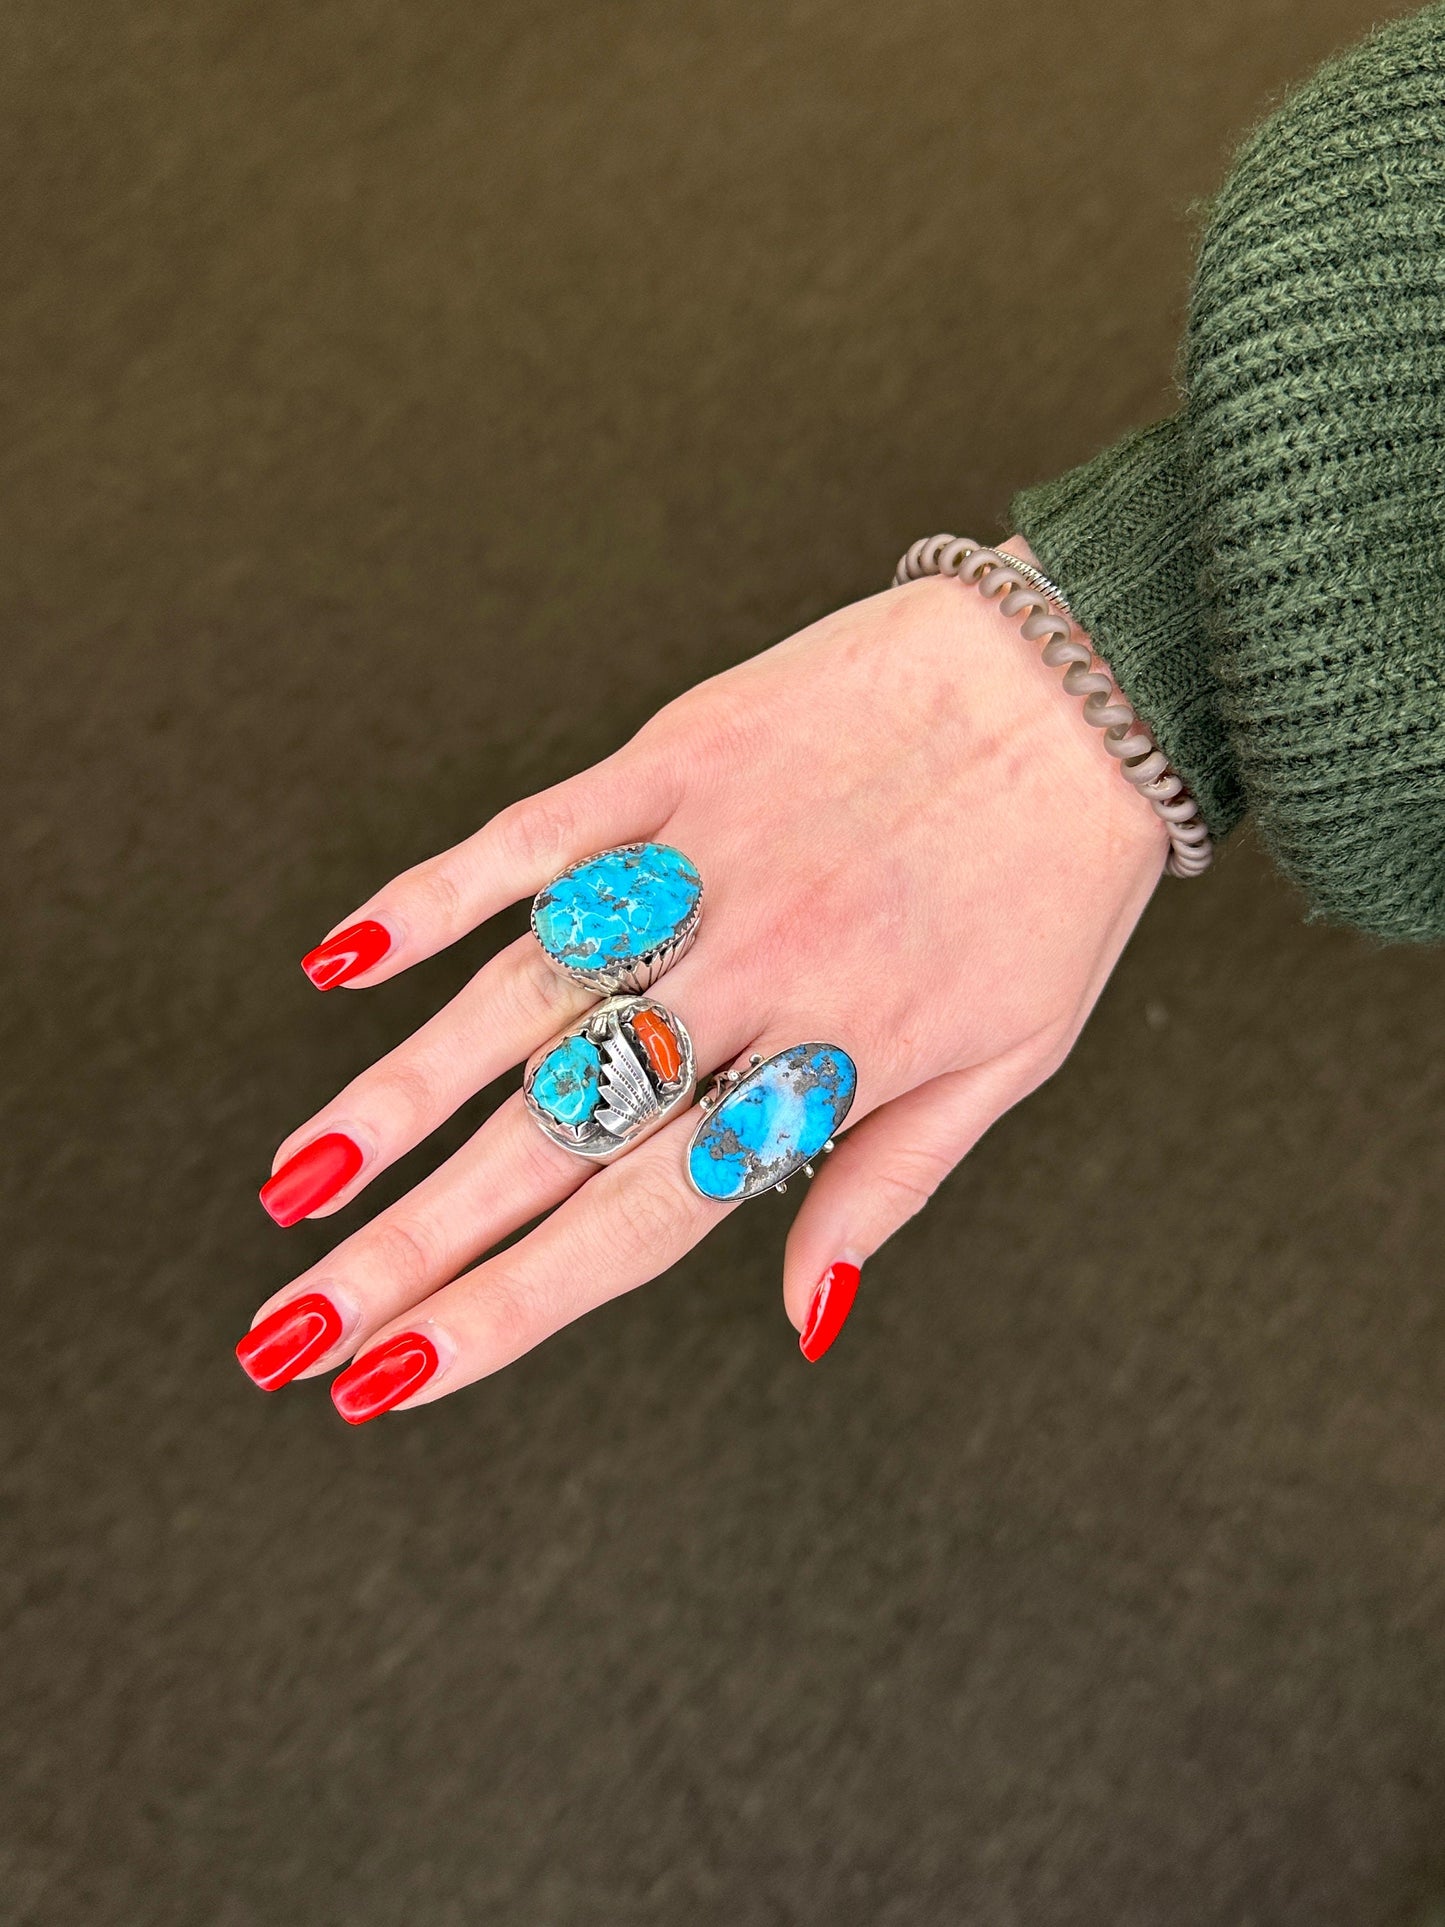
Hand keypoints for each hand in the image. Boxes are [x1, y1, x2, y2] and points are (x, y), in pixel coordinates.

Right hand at [237, 537, 1167, 1417]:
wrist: (1087, 673)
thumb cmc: (1057, 881)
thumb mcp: (1012, 1055)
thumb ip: (889, 1182)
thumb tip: (806, 1319)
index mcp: (826, 1066)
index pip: (635, 1223)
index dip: (510, 1309)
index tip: (394, 1380)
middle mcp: (746, 981)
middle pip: (548, 1140)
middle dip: (407, 1249)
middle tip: (287, 1335)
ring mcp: (696, 866)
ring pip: (516, 1005)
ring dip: (395, 1100)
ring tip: (293, 1189)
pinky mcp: (673, 759)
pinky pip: (532, 839)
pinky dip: (433, 898)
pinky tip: (339, 965)